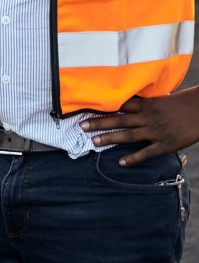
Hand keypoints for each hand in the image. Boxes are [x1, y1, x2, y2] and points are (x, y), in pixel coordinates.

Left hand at [80, 86, 198, 165]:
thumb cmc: (180, 104)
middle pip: (119, 120)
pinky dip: (133, 158)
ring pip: (128, 136)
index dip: (103, 107)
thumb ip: (143, 103)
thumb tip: (128, 103)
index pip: (120, 105)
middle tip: (82, 125)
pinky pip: (146, 153)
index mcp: (146, 104)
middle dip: (99, 122)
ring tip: (94, 141)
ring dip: (110, 138)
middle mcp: (147, 117)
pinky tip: (121, 163)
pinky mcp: (165, 145)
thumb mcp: (159, 99)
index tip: (87, 107)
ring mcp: (155, 132)